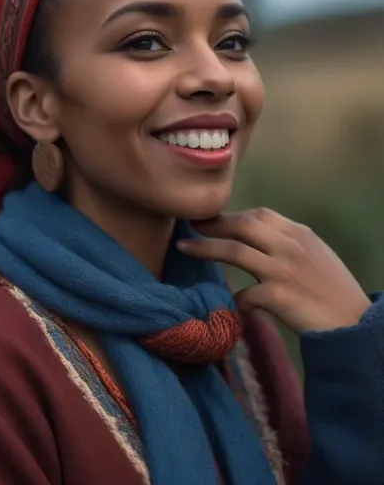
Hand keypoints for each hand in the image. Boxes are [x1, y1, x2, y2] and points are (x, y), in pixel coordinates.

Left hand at [178, 208, 371, 332]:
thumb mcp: (315, 255)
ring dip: (204, 248)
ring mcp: (283, 269)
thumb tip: (255, 238)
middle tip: (190, 225)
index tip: (211, 218)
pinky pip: (244, 294)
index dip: (230, 215)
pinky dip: (233, 300)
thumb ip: (287, 243)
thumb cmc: (334, 291)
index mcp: (298, 233)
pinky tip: (228, 307)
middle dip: (212, 224)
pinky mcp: (279, 296)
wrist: (355, 324)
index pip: (258, 214)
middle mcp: (289, 245)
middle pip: (241, 225)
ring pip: (234, 250)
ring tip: (183, 247)